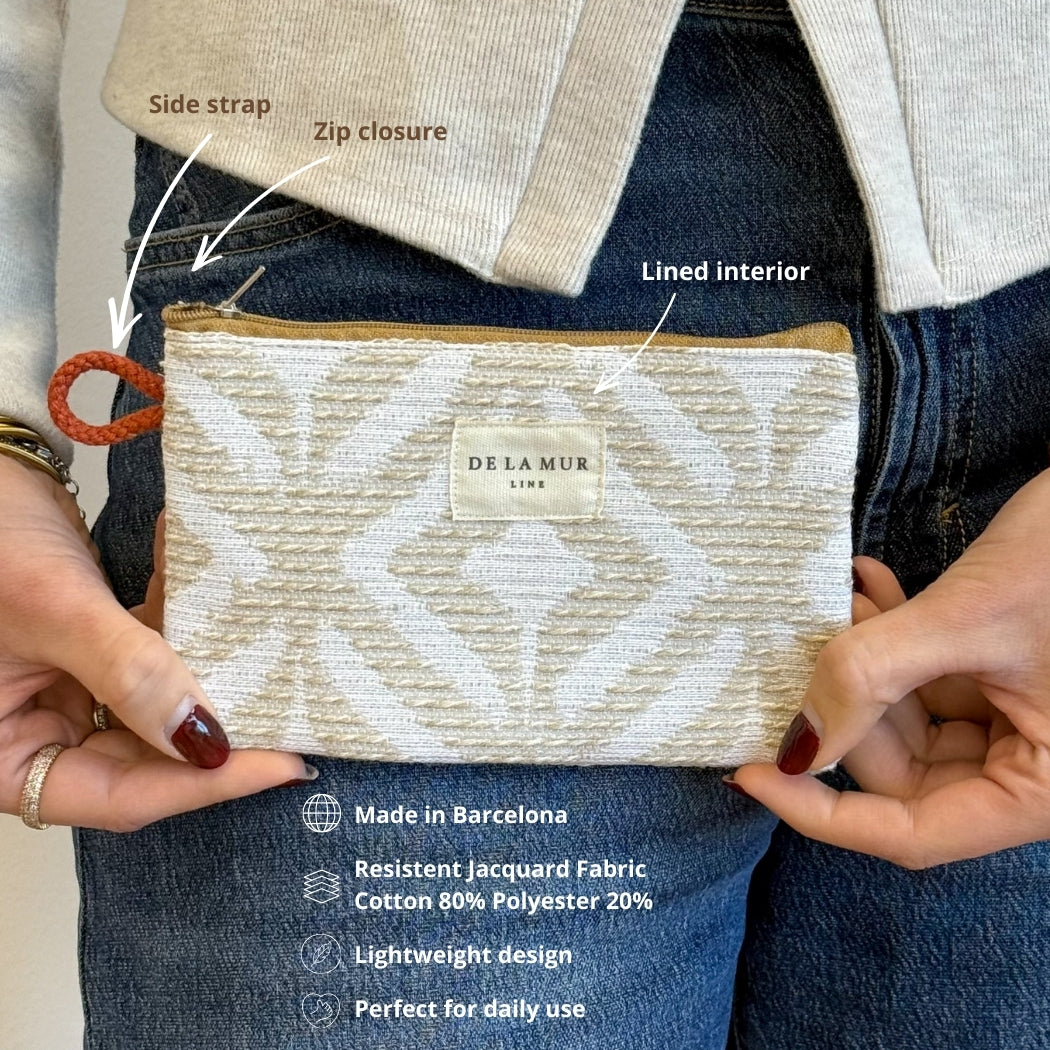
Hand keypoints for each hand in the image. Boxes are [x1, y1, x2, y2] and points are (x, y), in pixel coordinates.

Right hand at [0, 456, 313, 831]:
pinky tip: (214, 584)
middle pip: (147, 759)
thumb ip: (128, 673)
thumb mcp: (54, 610)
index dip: (203, 783)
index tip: (283, 762)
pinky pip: (155, 654)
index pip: (121, 796)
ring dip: (210, 671)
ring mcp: (67, 692)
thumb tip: (204, 737)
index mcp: (3, 758)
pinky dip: (185, 623)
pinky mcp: (93, 652)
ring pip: (160, 706)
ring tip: (272, 650)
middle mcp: (38, 735)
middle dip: (218, 730)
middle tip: (293, 713)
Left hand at [730, 468, 1049, 868]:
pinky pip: (926, 675)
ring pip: (904, 717)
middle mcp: (1030, 768)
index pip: (912, 832)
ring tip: (845, 595)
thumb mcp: (972, 620)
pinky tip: (869, 581)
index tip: (749, 772)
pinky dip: (893, 635)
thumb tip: (796, 741)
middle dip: (846, 704)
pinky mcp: (1003, 678)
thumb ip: (875, 676)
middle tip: (809, 640)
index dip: (821, 810)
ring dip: (864, 659)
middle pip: (900, 769)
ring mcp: (1016, 723)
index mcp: (1045, 790)